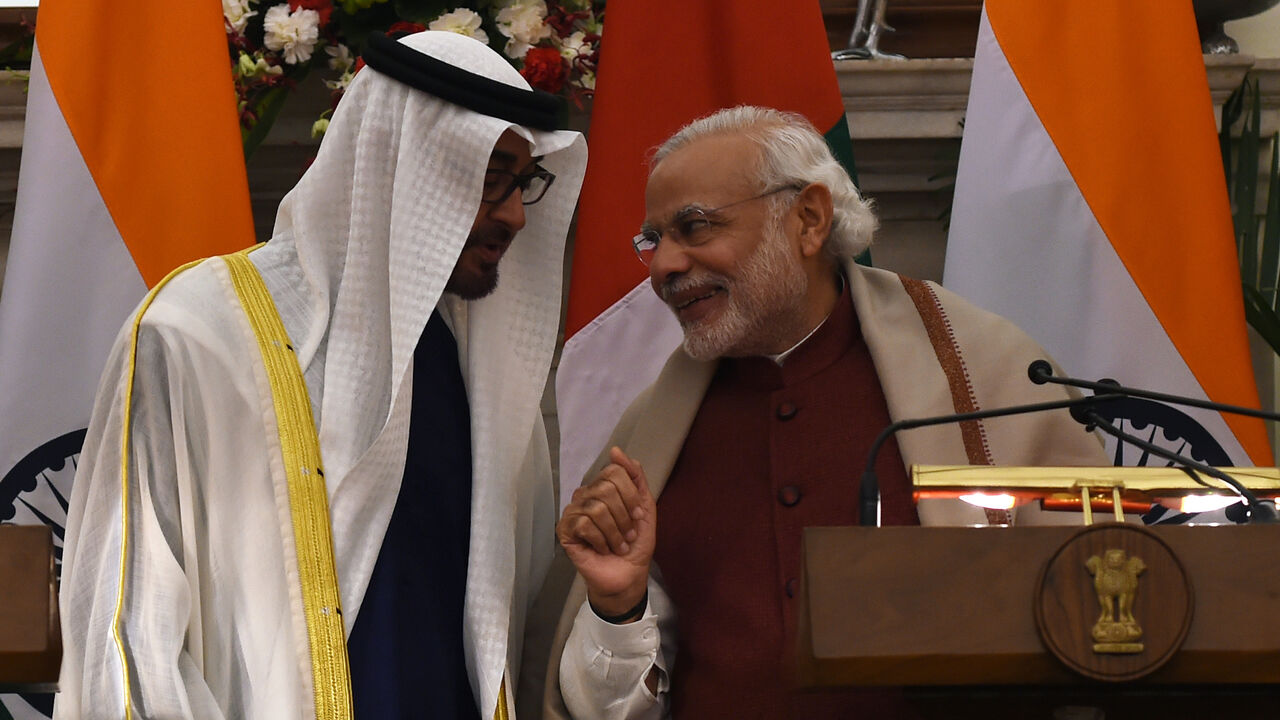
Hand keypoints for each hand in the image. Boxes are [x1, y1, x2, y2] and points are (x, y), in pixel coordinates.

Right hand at [556, 447, 656, 616]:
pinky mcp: (565, 530)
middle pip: (606, 489)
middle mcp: (585, 495)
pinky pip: (584, 524)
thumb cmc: (635, 543)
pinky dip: (601, 540)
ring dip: (614, 532)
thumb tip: (616, 451)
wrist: (628, 575)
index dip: (630, 495)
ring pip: (596, 508)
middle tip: (628, 535)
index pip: (613, 472)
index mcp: (603, 487)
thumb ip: (635, 477)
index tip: (637, 516)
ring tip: (618, 545)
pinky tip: (602, 549)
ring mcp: (573, 512)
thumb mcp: (644, 506)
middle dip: (624, 516)